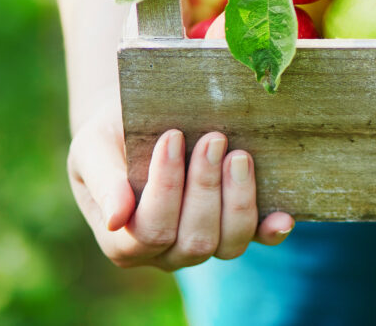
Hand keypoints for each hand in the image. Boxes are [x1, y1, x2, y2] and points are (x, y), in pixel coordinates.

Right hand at [67, 104, 294, 269]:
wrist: (140, 122)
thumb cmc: (111, 137)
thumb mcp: (93, 150)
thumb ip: (104, 182)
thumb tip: (118, 217)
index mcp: (124, 240)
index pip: (150, 230)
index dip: (166, 186)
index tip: (172, 137)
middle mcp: (165, 252)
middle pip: (196, 239)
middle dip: (206, 187)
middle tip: (213, 138)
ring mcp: (203, 243)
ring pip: (229, 244)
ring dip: (239, 199)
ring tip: (239, 155)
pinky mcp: (235, 228)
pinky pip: (257, 239)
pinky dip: (271, 230)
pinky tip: (283, 215)